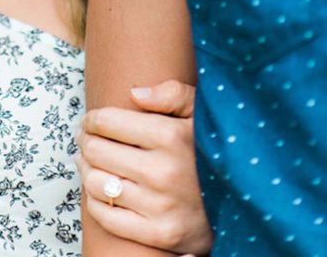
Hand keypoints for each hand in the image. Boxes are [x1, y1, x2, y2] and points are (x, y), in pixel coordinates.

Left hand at [75, 80, 212, 255]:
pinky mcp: (159, 233)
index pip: (107, 122)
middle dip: (86, 141)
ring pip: (96, 182)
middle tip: (86, 139)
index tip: (91, 120)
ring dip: (86, 169)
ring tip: (90, 161)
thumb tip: (134, 93)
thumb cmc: (210, 151)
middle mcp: (163, 171)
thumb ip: (171, 93)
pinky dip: (94, 201)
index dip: (92, 119)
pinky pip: (106, 216)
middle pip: (97, 150)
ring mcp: (160, 206)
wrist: (241, 203)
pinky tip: (100, 189)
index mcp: (171, 136)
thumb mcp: (200, 112)